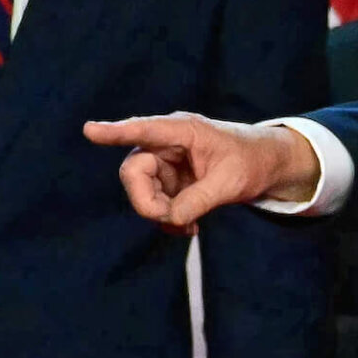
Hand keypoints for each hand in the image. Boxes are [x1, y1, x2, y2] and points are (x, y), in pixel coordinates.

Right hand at [83, 114, 320, 233]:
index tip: (90, 130)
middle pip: (134, 172)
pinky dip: (167, 218)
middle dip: (147, 201)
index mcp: (182, 130)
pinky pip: (154, 202)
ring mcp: (163, 163)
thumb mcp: (232, 181)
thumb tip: (170, 217)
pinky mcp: (167, 181)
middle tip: (170, 219)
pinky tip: (189, 228)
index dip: (116, 132)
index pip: (144, 129)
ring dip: (160, 214)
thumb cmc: (252, 161)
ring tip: (191, 227)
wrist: (267, 165)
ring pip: (141, 192)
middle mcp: (165, 144)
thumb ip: (201, 199)